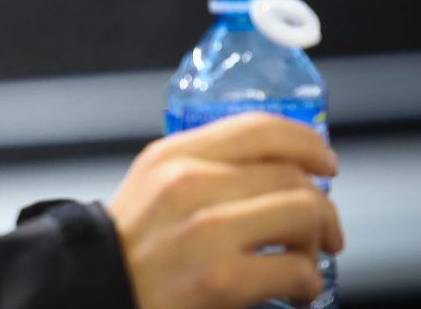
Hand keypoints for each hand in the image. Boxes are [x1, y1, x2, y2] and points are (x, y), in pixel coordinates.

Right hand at [107, 112, 344, 308]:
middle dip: (321, 208)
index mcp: (171, 157)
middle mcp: (188, 184)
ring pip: (304, 214)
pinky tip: (295, 293)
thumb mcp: (151, 189)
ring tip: (304, 262)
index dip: (307, 143)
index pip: (259, 129)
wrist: (94, 293)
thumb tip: (274, 170)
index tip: (325, 162)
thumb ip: (201, 170)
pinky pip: (297, 269)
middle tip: (322, 233)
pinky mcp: (220, 279)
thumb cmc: (126, 253)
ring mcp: (206, 231)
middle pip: (292, 176)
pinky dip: (308, 284)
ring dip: (317, 243)